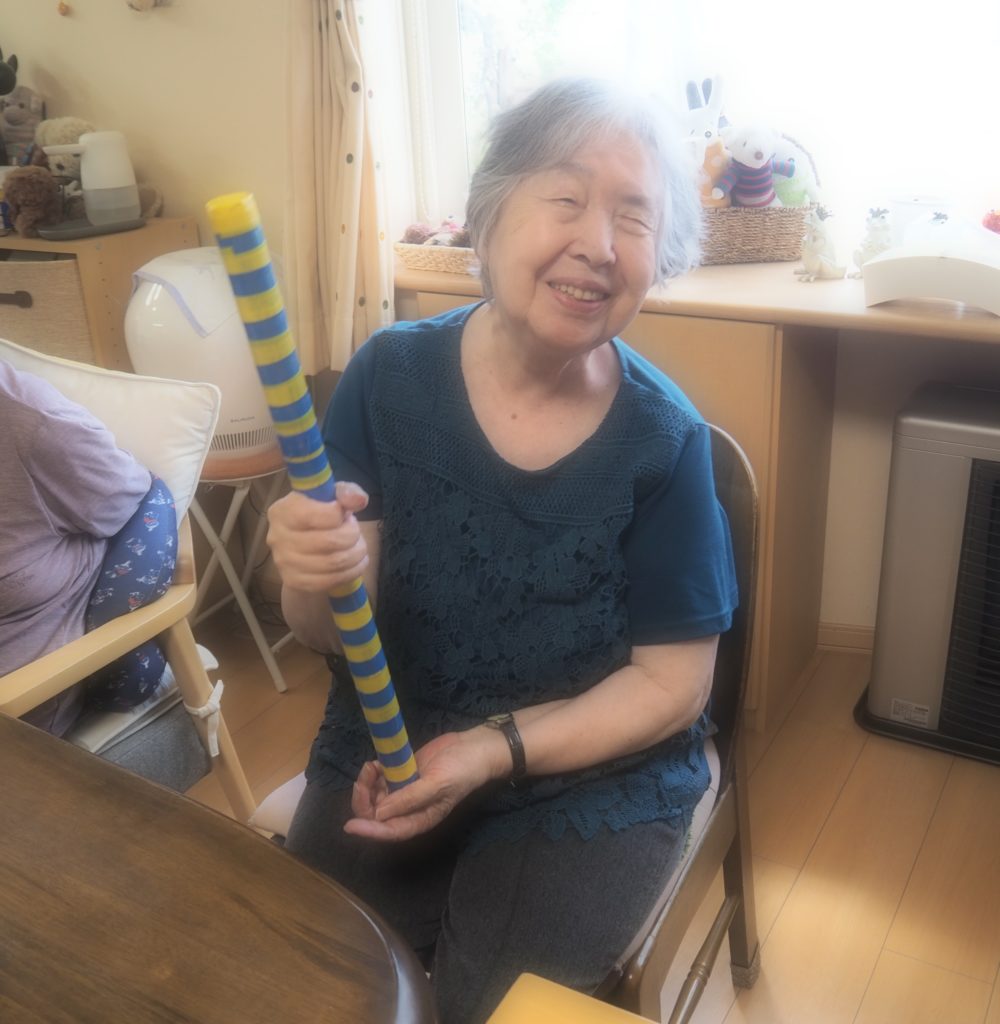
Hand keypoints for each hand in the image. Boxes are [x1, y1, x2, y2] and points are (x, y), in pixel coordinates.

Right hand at [266, 481, 369, 592]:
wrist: (304, 548)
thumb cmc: (319, 516)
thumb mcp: (331, 496)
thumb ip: (347, 492)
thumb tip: (358, 500)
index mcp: (283, 511)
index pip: (314, 515)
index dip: (338, 514)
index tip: (343, 513)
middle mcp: (277, 537)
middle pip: (329, 541)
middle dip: (353, 535)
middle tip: (354, 531)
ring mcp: (284, 562)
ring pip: (334, 562)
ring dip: (356, 554)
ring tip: (358, 546)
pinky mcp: (294, 581)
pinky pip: (331, 581)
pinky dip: (352, 571)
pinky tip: (355, 562)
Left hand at [344, 727, 509, 841]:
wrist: (473, 747)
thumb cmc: (461, 770)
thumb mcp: (438, 784)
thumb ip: (409, 799)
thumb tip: (378, 814)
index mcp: (419, 819)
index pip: (389, 831)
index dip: (369, 831)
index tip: (349, 825)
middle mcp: (408, 809)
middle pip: (376, 815)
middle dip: (364, 799)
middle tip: (366, 774)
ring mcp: (404, 791)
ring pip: (374, 797)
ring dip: (367, 783)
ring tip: (372, 765)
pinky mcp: (402, 774)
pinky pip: (380, 780)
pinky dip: (373, 774)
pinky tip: (376, 763)